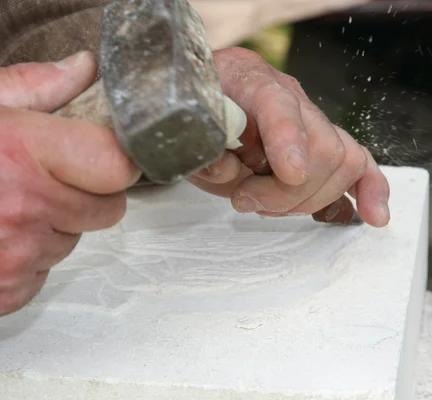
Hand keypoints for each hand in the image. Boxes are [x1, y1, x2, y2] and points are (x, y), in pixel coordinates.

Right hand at [0, 52, 140, 329]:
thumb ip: (31, 83)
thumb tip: (81, 70)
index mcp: (21, 151)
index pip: (115, 164)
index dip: (118, 160)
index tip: (107, 158)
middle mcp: (27, 209)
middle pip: (107, 208)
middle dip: (87, 193)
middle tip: (47, 181)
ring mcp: (17, 259)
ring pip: (71, 241)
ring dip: (50, 227)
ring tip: (1, 212)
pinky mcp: (5, 296)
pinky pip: (41, 276)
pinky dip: (24, 261)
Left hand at [189, 47, 390, 227]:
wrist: (210, 98)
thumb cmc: (200, 117)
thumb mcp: (188, 135)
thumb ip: (206, 154)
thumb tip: (229, 172)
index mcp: (247, 81)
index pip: (277, 104)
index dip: (289, 139)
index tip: (290, 173)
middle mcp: (287, 94)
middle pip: (320, 145)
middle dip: (286, 191)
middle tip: (245, 199)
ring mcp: (310, 116)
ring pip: (342, 160)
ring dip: (307, 199)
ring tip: (265, 205)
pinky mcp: (323, 139)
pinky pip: (359, 161)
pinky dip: (370, 189)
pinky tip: (373, 215)